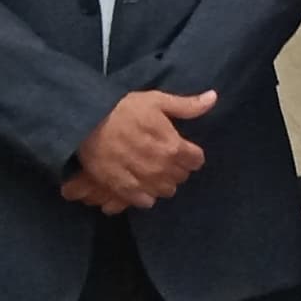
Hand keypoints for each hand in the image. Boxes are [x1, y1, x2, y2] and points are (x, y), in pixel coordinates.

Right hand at [77, 89, 214, 205]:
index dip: (190, 154)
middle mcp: (162, 168)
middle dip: (177, 168)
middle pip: (181, 177)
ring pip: (165, 191)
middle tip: (164, 157)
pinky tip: (139, 182)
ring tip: (151, 170)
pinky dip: (145, 195)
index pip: (196, 160)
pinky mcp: (124, 189)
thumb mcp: (157, 101)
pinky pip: (144, 201)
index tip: (181, 148)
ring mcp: (143, 180)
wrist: (87, 123)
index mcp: (173, 147)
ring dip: (162, 182)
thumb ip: (187, 105)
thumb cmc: (123, 109)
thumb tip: (213, 98)